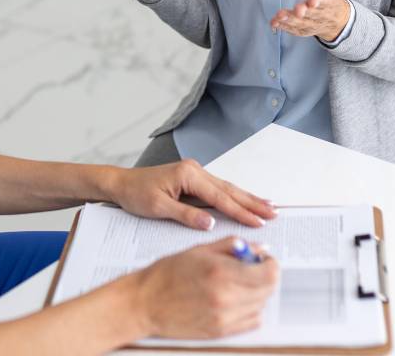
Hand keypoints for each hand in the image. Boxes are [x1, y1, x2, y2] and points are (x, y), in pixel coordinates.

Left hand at [107, 159, 276, 229]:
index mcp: (188, 175)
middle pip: (229, 189)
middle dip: (252, 202)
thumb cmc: (136, 194)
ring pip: (226, 188)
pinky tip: (245, 200)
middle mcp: (195, 170)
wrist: (121, 183)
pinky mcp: (193, 179)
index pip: (220, 197)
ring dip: (247, 198)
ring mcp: (195, 173)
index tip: (258, 222)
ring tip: (267, 206)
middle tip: (274, 213)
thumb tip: (211, 222)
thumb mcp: (158, 208)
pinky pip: (218, 189)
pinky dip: (233, 196)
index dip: (240, 211)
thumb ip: (186, 215)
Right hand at [132, 238, 278, 339]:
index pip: (269, 273)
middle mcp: (226, 296)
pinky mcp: (220, 331)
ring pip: (261, 305)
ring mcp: (224, 317)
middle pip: (268, 289)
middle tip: (252, 268)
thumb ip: (231, 246)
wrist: (145, 303)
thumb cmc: (166, 275)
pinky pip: (252, 321)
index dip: (270, 263)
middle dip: (265, 276)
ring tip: (238, 283)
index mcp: (221, 272)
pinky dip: (250, 309)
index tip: (263, 259)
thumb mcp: (199, 250)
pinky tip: (234, 299)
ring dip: (257, 292)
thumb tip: (257, 248)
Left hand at [270, 0, 349, 40]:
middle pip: (313, 14)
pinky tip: (274, 23)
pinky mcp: (304, 30)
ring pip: (303, 23)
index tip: (312, 1)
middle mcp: (323, 12)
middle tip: (297, 10)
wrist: (337, 18)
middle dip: (304, 12)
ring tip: (280, 16)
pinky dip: (285, 28)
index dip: (319, 0)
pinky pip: (294, 30)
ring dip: (291, 20)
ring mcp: (314, 23)